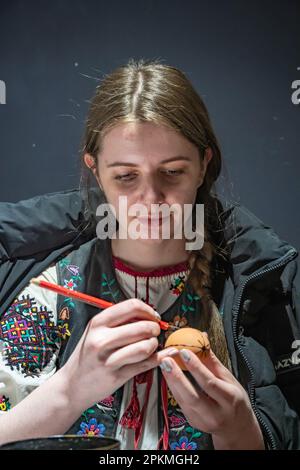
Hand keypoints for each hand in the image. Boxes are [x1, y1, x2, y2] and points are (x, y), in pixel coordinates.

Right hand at [60, 298, 175, 413]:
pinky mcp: (116, 376)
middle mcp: (101, 339)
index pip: (132, 306)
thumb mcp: (95, 332)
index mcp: (97, 323)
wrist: (71, 385)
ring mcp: (108, 359)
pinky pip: (145, 364)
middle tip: (154, 332)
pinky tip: (159, 356)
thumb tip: (147, 314)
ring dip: (154, 345)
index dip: (148, 310)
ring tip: (151, 346)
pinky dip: (157, 359)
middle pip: (142, 326)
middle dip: (155, 329)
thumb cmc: (87, 357)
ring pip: (145, 346)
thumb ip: (118, 321)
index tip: (153, 317)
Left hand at [158, 343, 264, 449]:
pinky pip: (180, 403)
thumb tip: (202, 339)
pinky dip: (173, 388)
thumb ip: (213, 361)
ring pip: (183, 401)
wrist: (236, 427)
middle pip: (192, 396)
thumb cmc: (235, 400)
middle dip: (177, 377)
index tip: (184, 352)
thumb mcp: (230, 379)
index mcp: (229, 400)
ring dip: (171, 381)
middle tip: (166, 360)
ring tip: (164, 365)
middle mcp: (216, 413)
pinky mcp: (193, 422)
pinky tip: (168, 376)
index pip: (209, 383)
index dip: (195, 367)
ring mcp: (203, 421)